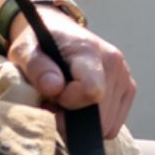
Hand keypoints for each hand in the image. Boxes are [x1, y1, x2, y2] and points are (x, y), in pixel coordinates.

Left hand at [7, 10, 137, 138]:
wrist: (59, 31)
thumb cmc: (39, 45)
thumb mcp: (26, 52)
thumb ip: (38, 68)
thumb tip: (55, 87)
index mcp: (89, 52)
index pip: (93, 89)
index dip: (69, 103)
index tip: (52, 97)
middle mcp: (114, 62)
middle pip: (99, 113)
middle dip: (73, 116)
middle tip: (54, 101)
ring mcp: (124, 75)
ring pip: (107, 121)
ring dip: (83, 120)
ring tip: (66, 102)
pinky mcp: (129, 88)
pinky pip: (114, 122)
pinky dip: (96, 122)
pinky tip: (81, 106)